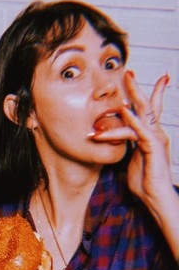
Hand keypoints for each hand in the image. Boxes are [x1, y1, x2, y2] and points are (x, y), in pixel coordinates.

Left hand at [90, 70, 172, 209]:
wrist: (154, 197)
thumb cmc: (143, 182)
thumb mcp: (130, 161)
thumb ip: (124, 149)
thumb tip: (114, 145)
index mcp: (150, 135)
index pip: (147, 111)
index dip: (143, 94)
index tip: (135, 79)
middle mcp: (155, 133)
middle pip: (146, 105)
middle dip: (137, 88)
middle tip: (127, 72)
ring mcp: (155, 139)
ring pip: (143, 114)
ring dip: (130, 100)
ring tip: (120, 87)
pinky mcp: (153, 148)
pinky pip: (141, 130)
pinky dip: (132, 120)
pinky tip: (123, 111)